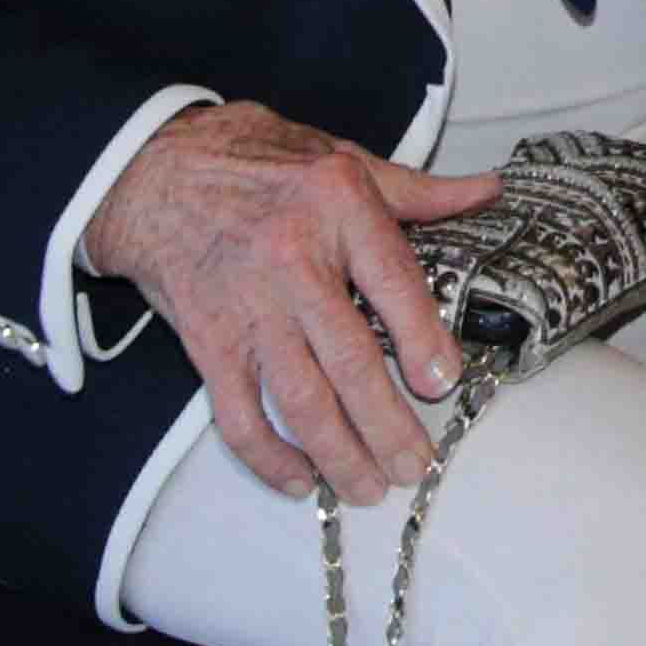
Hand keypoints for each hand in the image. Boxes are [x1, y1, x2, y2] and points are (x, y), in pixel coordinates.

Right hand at [81, 102, 495, 502]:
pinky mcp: (206, 342)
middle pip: (348, 358)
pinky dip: (267, 453)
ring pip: (298, 396)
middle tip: (416, 464)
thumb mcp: (346, 159)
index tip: (444, 381)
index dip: (421, 336)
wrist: (157, 171)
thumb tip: (487, 191)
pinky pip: (237, 412)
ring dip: (337, 451)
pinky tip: (299, 478)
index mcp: (339, 209)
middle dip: (385, 422)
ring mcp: (247, 308)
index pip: (393, 281)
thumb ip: (418, 190)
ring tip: (370, 486)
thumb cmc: (261, 164)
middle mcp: (293, 262)